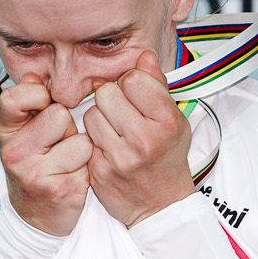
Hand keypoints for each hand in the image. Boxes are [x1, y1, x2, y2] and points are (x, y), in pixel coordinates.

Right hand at [0, 73, 92, 236]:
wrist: (36, 217)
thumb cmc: (36, 168)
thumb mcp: (25, 133)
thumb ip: (30, 102)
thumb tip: (32, 75)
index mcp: (6, 131)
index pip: (16, 96)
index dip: (38, 96)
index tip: (43, 108)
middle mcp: (15, 152)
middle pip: (58, 114)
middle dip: (67, 127)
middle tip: (58, 144)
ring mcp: (34, 172)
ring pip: (79, 139)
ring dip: (81, 149)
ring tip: (67, 161)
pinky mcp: (57, 189)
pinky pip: (88, 161)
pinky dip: (87, 168)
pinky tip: (73, 176)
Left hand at [87, 51, 194, 228]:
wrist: (160, 204)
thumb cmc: (167, 156)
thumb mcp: (173, 119)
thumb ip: (157, 85)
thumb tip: (143, 55)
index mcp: (166, 122)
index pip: (133, 79)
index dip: (131, 83)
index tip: (137, 96)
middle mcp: (144, 140)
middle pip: (106, 92)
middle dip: (112, 98)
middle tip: (122, 113)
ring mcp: (120, 158)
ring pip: (91, 114)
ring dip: (99, 118)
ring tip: (115, 131)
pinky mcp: (100, 171)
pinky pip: (84, 138)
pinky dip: (93, 140)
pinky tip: (107, 147)